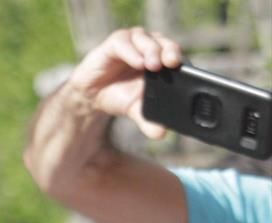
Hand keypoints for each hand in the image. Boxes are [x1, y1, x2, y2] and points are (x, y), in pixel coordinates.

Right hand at [67, 27, 184, 137]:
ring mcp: (134, 42)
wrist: (91, 94)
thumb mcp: (135, 109)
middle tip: (171, 64)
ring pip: (148, 39)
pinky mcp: (115, 42)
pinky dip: (132, 51)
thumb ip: (148, 119)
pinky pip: (125, 41)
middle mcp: (151, 47)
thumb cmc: (119, 96)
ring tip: (152, 66)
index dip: (181, 60)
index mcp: (162, 60)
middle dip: (170, 52)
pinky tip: (136, 62)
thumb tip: (161, 134)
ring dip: (152, 51)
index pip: (177, 54)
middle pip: (166, 43)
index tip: (182, 69)